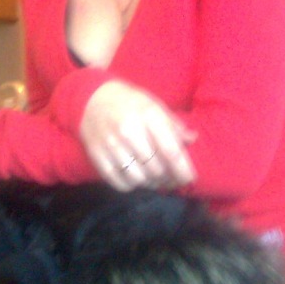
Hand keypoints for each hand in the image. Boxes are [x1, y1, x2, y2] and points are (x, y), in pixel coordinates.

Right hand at [81, 80, 195, 190]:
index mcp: (148, 115)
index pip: (170, 151)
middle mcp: (129, 130)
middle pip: (156, 168)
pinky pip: (120, 182)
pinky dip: (132, 186)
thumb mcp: (154, 105)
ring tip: (156, 179)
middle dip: (168, 178)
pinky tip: (137, 178)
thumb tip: (192, 139)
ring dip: (151, 183)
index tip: (190, 178)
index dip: (183, 170)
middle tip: (172, 179)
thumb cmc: (130, 102)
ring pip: (139, 178)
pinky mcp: (97, 156)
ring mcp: (111, 144)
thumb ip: (173, 124)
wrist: (92, 98)